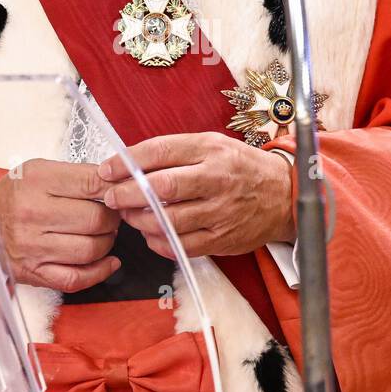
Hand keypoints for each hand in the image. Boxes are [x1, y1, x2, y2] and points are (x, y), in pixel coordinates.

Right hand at [0, 160, 120, 291]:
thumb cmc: (16, 195)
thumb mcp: (40, 171)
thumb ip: (78, 175)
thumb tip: (117, 185)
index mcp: (37, 181)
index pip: (92, 183)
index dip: (114, 189)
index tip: (119, 192)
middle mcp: (33, 214)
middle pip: (96, 219)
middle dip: (112, 218)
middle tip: (110, 215)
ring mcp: (33, 246)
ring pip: (91, 249)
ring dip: (107, 242)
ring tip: (102, 234)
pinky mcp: (34, 272)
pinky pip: (77, 278)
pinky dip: (100, 271)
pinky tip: (108, 261)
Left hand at [97, 132, 295, 258]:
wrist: (284, 194)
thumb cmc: (240, 167)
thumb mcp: (212, 145)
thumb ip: (175, 152)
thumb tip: (129, 163)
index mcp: (210, 149)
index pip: (160, 151)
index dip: (127, 162)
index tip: (106, 171)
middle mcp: (216, 178)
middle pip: (162, 188)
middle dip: (127, 194)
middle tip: (110, 198)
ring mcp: (220, 212)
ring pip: (168, 221)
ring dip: (139, 221)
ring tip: (129, 216)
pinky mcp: (222, 239)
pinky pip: (181, 246)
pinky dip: (159, 242)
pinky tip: (151, 234)